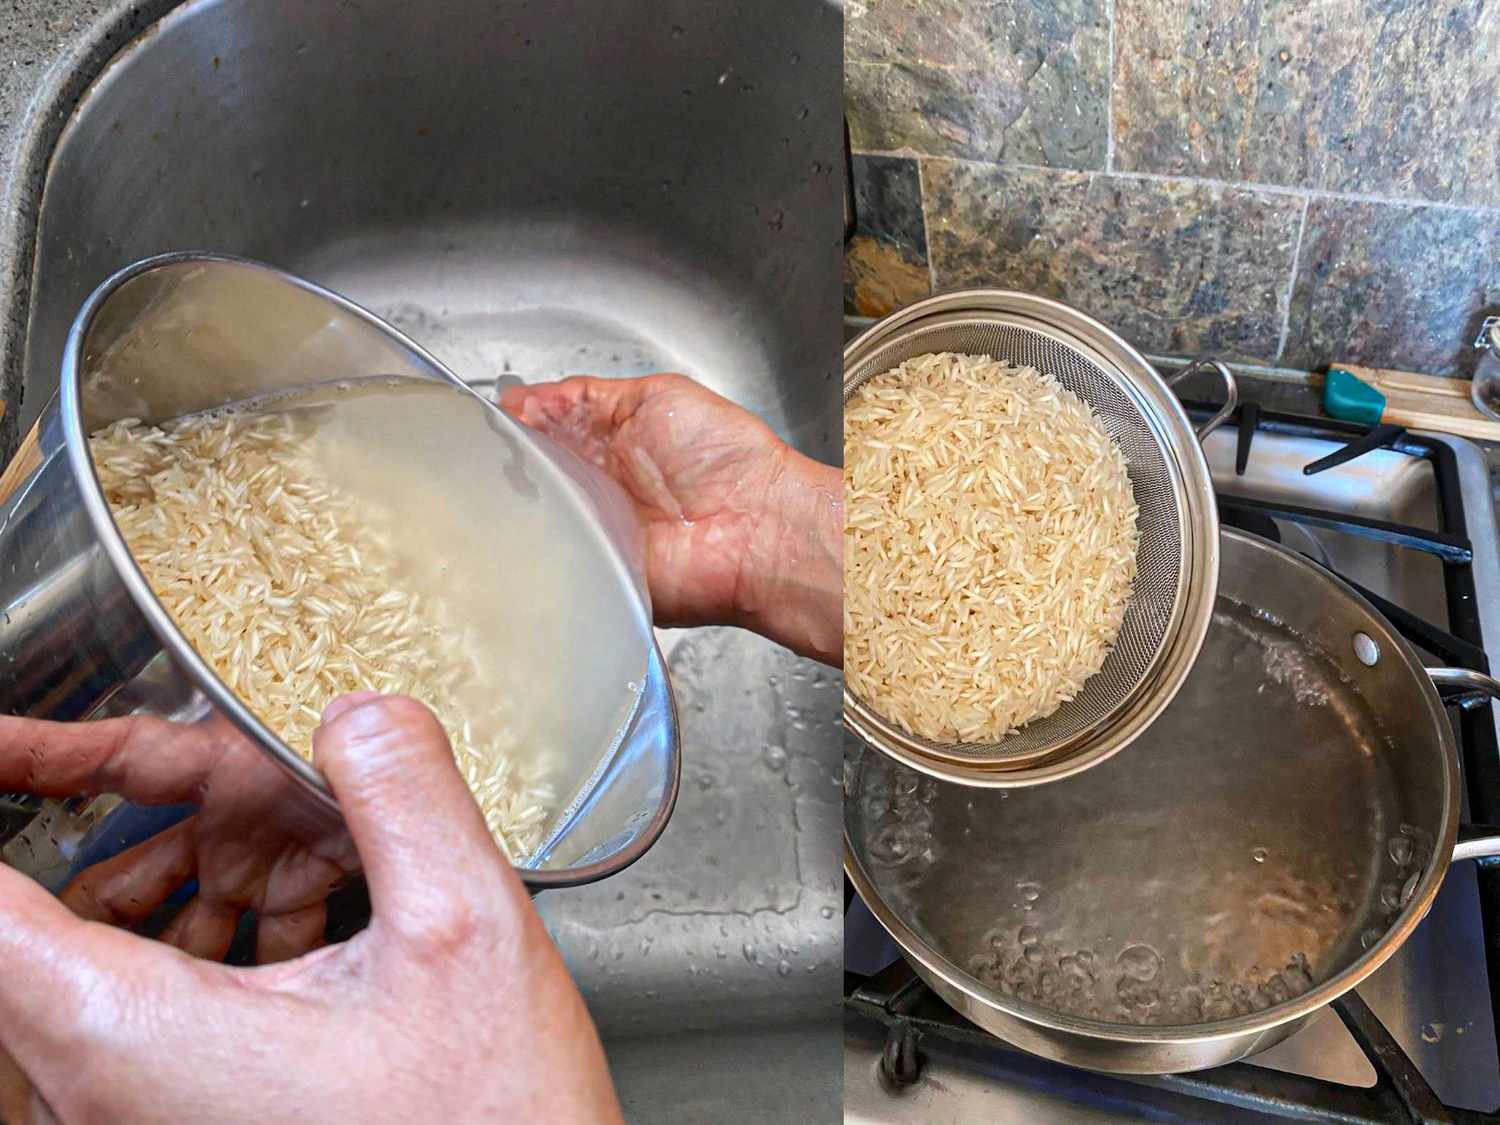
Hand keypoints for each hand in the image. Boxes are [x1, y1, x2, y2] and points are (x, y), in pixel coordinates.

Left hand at [0, 695, 622, 1123]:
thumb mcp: (465, 931)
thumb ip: (402, 793)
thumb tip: (355, 716)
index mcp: (130, 1038)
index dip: (3, 782)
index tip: (10, 745)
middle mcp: (98, 1094)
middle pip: (27, 929)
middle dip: (96, 838)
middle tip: (124, 772)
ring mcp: (126, 1122)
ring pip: (74, 977)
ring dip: (148, 896)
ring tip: (251, 852)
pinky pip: (121, 1026)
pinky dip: (177, 959)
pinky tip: (278, 940)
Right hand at [502, 374, 840, 664]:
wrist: (757, 524)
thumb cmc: (726, 456)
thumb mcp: (654, 396)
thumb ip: (587, 397)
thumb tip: (530, 399)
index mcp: (610, 442)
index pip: (543, 429)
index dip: (518, 421)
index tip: (496, 414)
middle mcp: (596, 488)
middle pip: (529, 472)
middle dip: (512, 458)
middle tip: (502, 446)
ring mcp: (592, 530)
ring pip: (530, 512)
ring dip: (521, 496)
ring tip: (522, 479)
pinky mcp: (593, 570)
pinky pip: (548, 557)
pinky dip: (535, 539)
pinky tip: (535, 517)